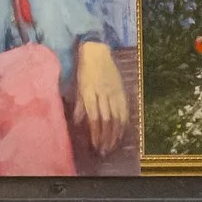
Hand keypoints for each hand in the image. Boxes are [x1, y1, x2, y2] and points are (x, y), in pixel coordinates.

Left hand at [74, 41, 127, 157]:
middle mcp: (103, 93)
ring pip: (117, 116)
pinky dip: (124, 122)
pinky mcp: (121, 89)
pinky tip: (121, 131)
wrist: (97, 51)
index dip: (96, 134)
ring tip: (112, 146)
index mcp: (90, 93)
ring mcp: (114, 91)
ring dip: (115, 133)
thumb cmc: (84, 70)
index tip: (95, 145)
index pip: (95, 118)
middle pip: (107, 120)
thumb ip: (79, 105)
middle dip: (105, 138)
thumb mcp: (77, 86)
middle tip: (103, 151)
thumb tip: (77, 123)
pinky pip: (124, 108)